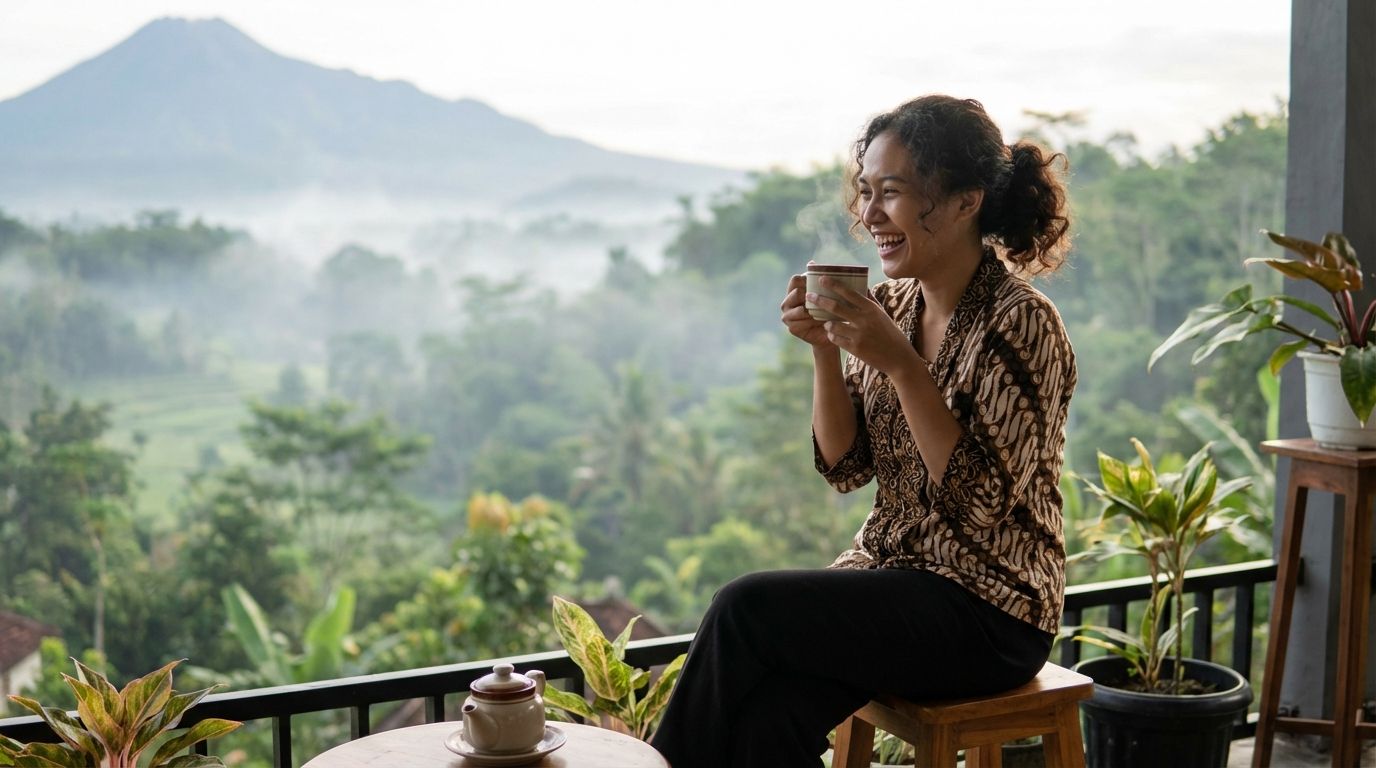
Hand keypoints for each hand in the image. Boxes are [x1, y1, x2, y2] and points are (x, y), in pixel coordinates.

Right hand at [780, 272, 834, 348]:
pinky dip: (811, 322)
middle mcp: (787, 302)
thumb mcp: (826, 293)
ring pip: (800, 309)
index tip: (821, 284)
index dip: (807, 280)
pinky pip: (801, 322)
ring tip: (824, 313)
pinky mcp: (791, 328)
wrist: (829, 332)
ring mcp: (787, 316)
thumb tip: (812, 262)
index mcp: (793, 290)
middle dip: (811, 296)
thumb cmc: (828, 310)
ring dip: (813, 311)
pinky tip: (820, 321)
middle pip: (797, 293)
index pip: (795, 280)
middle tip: (825, 301)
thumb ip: (818, 279)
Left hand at [807, 278, 922, 377]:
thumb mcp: (883, 315)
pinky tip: (833, 334)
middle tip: (808, 296)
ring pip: (832, 324)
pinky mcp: (855, 349)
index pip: (850, 293)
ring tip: (826, 322)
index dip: (834, 285)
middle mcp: (865, 320)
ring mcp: (859, 335)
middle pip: (836, 307)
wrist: (898, 358)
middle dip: (820, 300)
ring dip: (826, 322)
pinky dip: (831, 335)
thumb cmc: (891, 334)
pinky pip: (835, 339)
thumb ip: (871, 301)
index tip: (822, 278)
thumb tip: (862, 285)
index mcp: (872, 309)